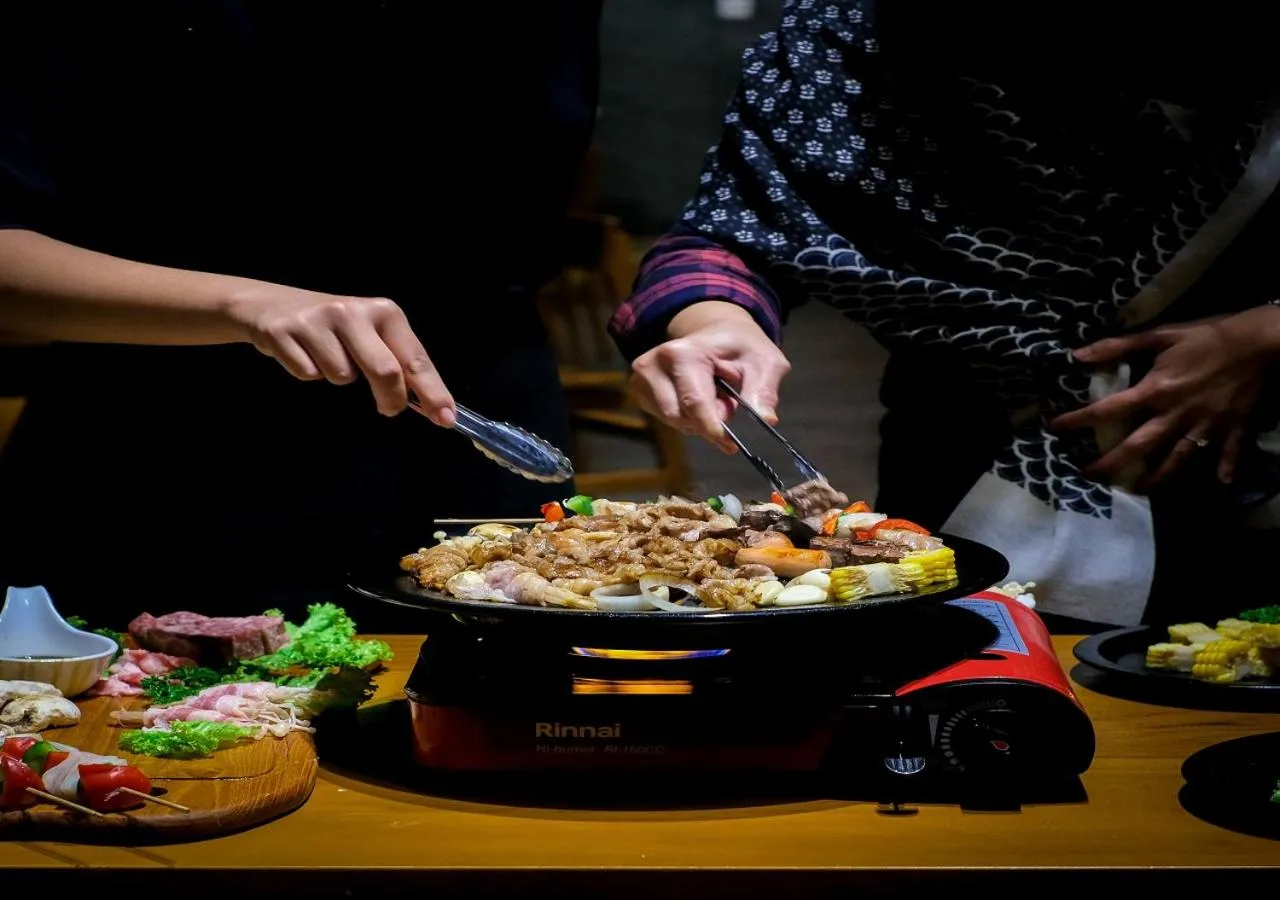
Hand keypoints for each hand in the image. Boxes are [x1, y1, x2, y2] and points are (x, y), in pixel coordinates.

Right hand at [226, 286, 455, 423]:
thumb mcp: (371, 335)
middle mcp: (354, 311)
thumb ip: (398, 364)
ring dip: (338, 377)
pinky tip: (303, 354)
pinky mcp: (285, 332)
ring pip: (342, 377)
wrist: (269, 305)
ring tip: (326, 356)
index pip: (415, 359)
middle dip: (391, 398)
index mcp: (384, 312)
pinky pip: (308, 375)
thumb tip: (430, 405)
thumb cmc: (333, 327)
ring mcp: (318, 320)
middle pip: (385, 371)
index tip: (446, 418)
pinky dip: (308, 372)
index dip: (433, 392)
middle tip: (389, 409)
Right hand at [629, 301, 790, 451]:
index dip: (712, 427)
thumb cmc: (741, 347)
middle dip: (709, 420)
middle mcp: (654, 364)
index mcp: (683, 353)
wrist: (716, 332)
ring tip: (715, 396)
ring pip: (673, 420)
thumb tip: (767, 419)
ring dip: (698, 419)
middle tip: (729, 404)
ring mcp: (642, 377)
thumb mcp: (765, 362)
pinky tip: (698, 399)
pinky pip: (667, 419)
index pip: (694, 401)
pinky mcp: (640, 389)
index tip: (730, 445)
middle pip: (681, 416)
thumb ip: (764, 390)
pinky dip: (687, 417)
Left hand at [1050, 308, 1279, 488]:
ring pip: (1176, 460)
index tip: (1055, 427)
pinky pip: (1227, 453)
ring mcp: (1205, 425)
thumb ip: (1119, 346)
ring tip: (1137, 490)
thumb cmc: (1209, 334)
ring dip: (1156, 478)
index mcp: (1156, 390)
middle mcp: (1176, 414)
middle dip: (1111, 464)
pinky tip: (1221, 484)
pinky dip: (1224, 468)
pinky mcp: (1233, 428)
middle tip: (1090, 476)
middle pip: (1138, 446)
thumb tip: (1079, 355)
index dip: (1078, 419)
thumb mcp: (1162, 334)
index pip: (1108, 409)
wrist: (1263, 340)